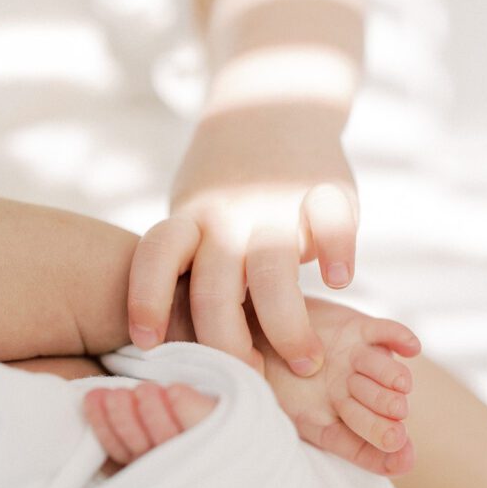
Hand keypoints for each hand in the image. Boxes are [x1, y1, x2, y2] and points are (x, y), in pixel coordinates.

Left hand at [126, 106, 357, 374]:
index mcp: (190, 219)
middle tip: (251, 383)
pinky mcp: (326, 190)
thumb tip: (180, 351)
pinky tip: (340, 281)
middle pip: (215, 287)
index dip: (146, 299)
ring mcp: (277, 202)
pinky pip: (331, 223)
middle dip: (230, 346)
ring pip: (273, 271)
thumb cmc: (227, 187)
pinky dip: (335, 252)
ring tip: (307, 362)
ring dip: (288, 325)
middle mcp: (228, 213)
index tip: (148, 346)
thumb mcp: (195, 216)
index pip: (156, 257)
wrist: (278, 105)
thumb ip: (192, 269)